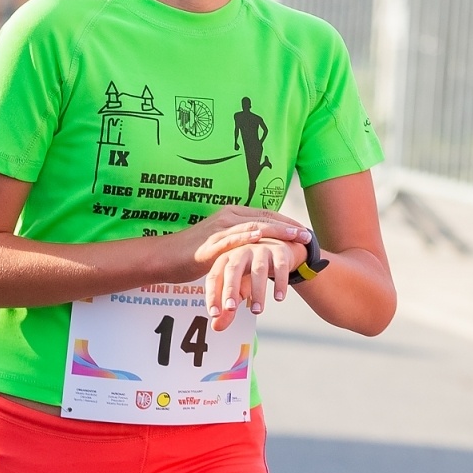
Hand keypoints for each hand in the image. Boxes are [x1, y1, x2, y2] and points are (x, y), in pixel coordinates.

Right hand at [169, 205, 308, 275]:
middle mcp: (227, 217)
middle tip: (308, 234)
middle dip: (288, 226)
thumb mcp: (220, 245)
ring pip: (253, 226)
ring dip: (277, 231)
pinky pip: (231, 238)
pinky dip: (248, 237)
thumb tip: (256, 249)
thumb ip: (238, 243)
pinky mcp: (210, 243)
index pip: (265, 215)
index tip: (303, 230)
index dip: (286, 222)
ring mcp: (218, 229)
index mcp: (231, 215)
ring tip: (295, 236)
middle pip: (264, 218)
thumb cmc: (192, 254)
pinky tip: (262, 237)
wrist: (165, 257)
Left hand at [204, 237, 306, 330]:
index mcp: (225, 260)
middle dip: (230, 289)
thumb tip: (216, 327)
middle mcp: (240, 252)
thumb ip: (227, 308)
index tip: (214, 314)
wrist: (277, 248)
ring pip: (258, 270)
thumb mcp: (239, 289)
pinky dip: (280, 283)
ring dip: (257, 292)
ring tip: (257, 311)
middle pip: (232, 269)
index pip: (214, 277)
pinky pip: (279, 267)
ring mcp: (260, 250)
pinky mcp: (279, 252)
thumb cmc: (250, 271)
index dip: (212, 295)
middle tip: (230, 309)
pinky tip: (279, 298)